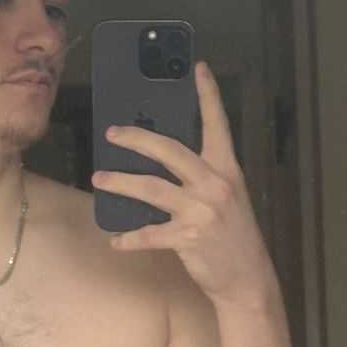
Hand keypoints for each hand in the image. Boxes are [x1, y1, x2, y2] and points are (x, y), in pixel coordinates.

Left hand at [92, 61, 274, 306]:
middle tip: (113, 133)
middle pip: (169, 150)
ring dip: (120, 183)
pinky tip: (116, 240)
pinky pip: (149, 234)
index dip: (208, 95)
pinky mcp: (188, 237)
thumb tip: (165, 163)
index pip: (217, 124)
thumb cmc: (233, 237)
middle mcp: (215, 184)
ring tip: (99, 179)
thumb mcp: (228, 199)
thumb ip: (203, 178)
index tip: (199, 68)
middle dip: (137, 139)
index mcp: (227, 170)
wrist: (247, 278)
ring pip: (150, 188)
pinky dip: (129, 238)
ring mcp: (201, 210)